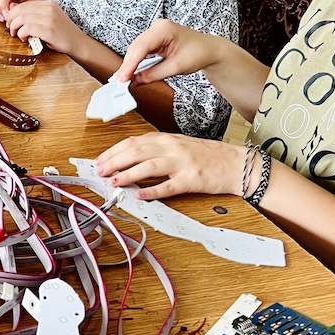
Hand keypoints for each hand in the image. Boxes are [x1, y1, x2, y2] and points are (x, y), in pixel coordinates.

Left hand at [6, 0, 82, 52]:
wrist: (78, 43)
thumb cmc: (61, 33)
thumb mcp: (49, 18)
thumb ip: (35, 14)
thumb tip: (13, 12)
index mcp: (48, 3)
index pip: (23, 4)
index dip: (13, 12)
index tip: (10, 21)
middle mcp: (49, 8)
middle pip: (20, 10)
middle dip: (11, 19)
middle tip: (10, 28)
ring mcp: (49, 19)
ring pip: (21, 18)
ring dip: (15, 28)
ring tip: (16, 34)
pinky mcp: (49, 31)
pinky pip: (27, 29)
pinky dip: (21, 34)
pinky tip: (24, 39)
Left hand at [93, 133, 244, 199]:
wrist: (234, 163)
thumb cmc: (205, 156)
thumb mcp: (177, 145)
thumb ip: (155, 149)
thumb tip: (129, 156)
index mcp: (166, 139)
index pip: (132, 142)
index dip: (113, 151)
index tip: (100, 161)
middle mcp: (172, 148)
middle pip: (136, 152)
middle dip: (114, 162)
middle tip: (100, 172)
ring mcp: (182, 163)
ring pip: (149, 166)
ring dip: (128, 174)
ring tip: (114, 182)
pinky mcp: (191, 180)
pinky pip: (169, 186)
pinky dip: (153, 191)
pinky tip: (141, 196)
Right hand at [113, 18, 222, 85]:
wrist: (209, 50)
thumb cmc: (198, 54)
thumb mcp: (177, 67)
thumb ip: (154, 74)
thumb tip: (135, 81)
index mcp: (164, 29)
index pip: (141, 47)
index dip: (130, 64)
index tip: (122, 78)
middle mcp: (157, 27)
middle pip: (136, 48)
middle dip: (127, 65)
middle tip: (119, 82)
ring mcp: (154, 31)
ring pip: (136, 49)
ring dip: (129, 64)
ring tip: (122, 79)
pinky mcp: (154, 39)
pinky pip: (140, 50)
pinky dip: (135, 62)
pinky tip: (129, 72)